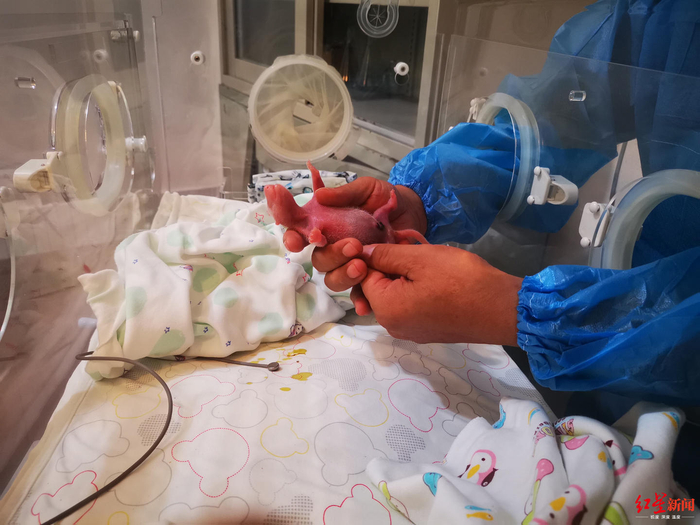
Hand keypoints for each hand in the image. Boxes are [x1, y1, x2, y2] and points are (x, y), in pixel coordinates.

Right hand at [283, 178, 427, 292]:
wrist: (413, 211)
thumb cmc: (383, 197)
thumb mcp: (366, 189)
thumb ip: (344, 194)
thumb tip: (319, 196)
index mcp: (325, 224)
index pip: (301, 234)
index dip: (293, 239)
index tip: (296, 242)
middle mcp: (333, 246)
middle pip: (319, 260)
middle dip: (331, 256)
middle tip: (353, 246)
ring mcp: (349, 264)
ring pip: (333, 279)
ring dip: (343, 275)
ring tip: (361, 266)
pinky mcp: (368, 277)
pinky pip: (358, 294)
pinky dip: (360, 300)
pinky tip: (365, 304)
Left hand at [357, 244, 521, 344]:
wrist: (502, 309)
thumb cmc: (460, 279)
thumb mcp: (419, 257)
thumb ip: (385, 254)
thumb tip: (361, 253)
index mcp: (385, 309)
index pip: (362, 276)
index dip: (375, 254)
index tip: (394, 240)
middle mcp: (392, 326)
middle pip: (376, 288)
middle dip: (388, 266)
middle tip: (412, 248)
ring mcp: (410, 332)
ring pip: (394, 296)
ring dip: (403, 276)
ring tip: (425, 261)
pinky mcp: (426, 332)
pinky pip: (409, 306)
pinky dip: (415, 290)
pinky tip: (434, 278)